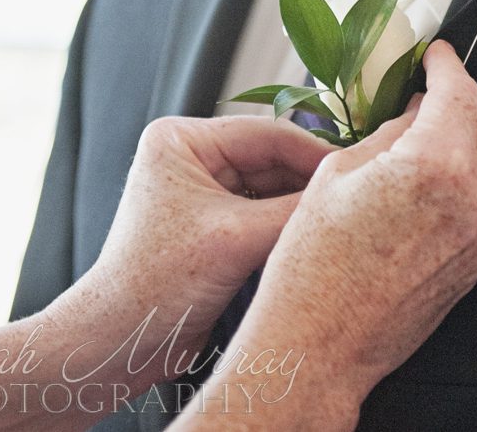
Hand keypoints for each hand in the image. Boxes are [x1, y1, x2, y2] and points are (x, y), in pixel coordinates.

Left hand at [71, 115, 333, 377]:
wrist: (118, 343)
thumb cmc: (158, 282)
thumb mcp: (236, 238)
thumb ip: (293, 212)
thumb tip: (347, 194)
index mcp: (182, 139)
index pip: (266, 133)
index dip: (314, 152)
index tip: (357, 169)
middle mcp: (191, 156)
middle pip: (270, 159)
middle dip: (309, 182)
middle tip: (357, 197)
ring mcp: (202, 191)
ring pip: (270, 188)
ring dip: (300, 206)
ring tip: (343, 219)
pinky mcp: (212, 225)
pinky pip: (262, 214)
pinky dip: (286, 226)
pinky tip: (316, 236)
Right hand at [229, 40, 476, 422]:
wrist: (320, 344)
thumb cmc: (314, 267)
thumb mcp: (338, 172)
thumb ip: (390, 134)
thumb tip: (415, 113)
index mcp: (433, 167)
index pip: (461, 92)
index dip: (447, 64)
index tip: (437, 57)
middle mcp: (470, 200)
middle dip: (464, 99)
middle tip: (431, 96)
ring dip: (473, 139)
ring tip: (430, 140)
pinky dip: (474, 178)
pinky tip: (435, 182)